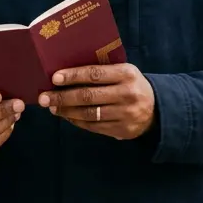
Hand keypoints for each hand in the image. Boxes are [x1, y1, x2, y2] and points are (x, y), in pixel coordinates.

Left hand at [38, 63, 155, 140]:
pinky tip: (67, 116)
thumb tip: (66, 74)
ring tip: (52, 107)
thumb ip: (102, 71)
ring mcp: (125, 115)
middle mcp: (127, 94)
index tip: (54, 78)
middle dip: (62, 97)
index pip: (95, 74)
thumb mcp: (124, 72)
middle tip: (44, 97)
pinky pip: (94, 127)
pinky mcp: (122, 130)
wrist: (157, 109)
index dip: (73, 76)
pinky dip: (77, 121)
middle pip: (88, 96)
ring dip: (67, 111)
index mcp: (126, 74)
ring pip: (89, 114)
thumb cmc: (131, 85)